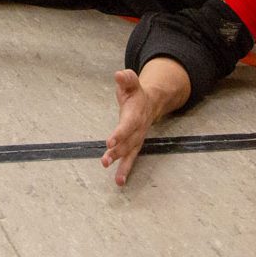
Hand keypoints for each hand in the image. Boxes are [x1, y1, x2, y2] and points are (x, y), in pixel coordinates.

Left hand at [101, 69, 153, 185]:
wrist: (150, 103)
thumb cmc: (135, 92)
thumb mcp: (131, 81)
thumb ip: (126, 78)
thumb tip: (118, 74)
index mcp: (135, 114)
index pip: (127, 125)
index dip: (119, 134)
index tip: (109, 142)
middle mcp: (138, 129)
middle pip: (127, 142)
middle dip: (117, 152)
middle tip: (105, 160)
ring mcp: (137, 139)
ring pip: (128, 153)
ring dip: (119, 163)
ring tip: (108, 170)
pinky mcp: (134, 145)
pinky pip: (130, 159)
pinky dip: (125, 170)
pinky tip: (119, 182)